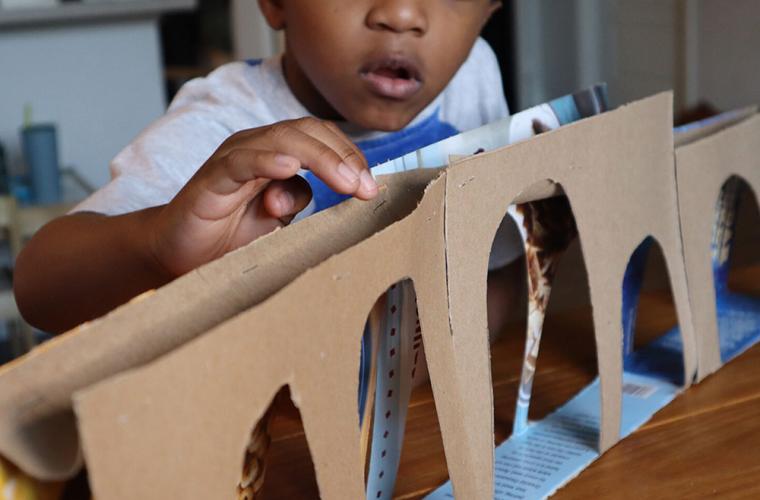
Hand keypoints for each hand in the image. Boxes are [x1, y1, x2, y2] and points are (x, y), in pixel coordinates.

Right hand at [148, 117, 377, 276]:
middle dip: (343, 158)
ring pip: (283, 139)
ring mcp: (235, 158)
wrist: (178, 251)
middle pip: (309, 131)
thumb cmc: (229, 233)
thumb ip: (299, 200)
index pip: (322, 138)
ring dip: (320, 159)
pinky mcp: (213, 177)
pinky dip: (268, 161)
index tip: (371, 189)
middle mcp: (258, 148)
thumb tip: (329, 189)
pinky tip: (290, 169)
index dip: (351, 157)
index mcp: (277, 154)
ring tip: (344, 182)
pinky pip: (243, 161)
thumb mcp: (277, 219)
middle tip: (364, 189)